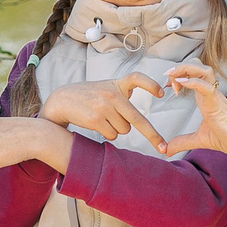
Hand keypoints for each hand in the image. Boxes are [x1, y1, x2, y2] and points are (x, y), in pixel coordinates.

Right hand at [39, 72, 159, 141]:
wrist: (62, 100)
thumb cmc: (89, 96)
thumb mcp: (106, 88)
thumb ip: (122, 95)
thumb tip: (136, 121)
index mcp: (117, 84)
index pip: (137, 78)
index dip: (150, 85)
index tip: (161, 93)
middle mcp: (112, 95)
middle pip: (138, 119)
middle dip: (153, 136)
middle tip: (163, 147)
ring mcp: (103, 107)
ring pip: (124, 129)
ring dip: (117, 128)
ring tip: (103, 118)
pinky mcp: (95, 120)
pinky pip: (112, 135)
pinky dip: (108, 134)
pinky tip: (97, 124)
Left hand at [152, 63, 226, 205]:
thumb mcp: (200, 140)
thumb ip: (183, 142)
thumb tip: (166, 150)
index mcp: (206, 97)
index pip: (193, 73)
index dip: (178, 74)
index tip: (167, 87)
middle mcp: (211, 93)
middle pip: (197, 65)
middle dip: (180, 67)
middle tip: (167, 79)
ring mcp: (216, 97)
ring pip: (204, 70)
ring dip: (186, 70)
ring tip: (173, 80)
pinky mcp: (219, 105)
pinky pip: (207, 87)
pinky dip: (193, 82)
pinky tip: (180, 84)